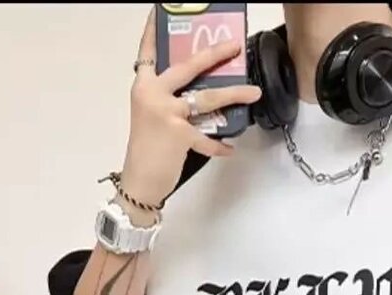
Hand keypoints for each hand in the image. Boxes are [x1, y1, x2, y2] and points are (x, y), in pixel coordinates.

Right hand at [120, 8, 262, 204]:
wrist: (139, 181)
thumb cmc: (146, 151)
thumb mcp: (151, 115)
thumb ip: (169, 99)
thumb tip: (197, 92)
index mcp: (144, 86)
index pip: (149, 52)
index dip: (155, 32)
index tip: (160, 11)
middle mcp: (153, 94)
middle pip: (188, 66)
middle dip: (214, 54)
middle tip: (233, 46)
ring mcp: (167, 113)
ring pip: (207, 98)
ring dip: (234, 94)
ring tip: (253, 93)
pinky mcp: (179, 135)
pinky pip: (208, 137)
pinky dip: (220, 145)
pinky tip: (230, 148)